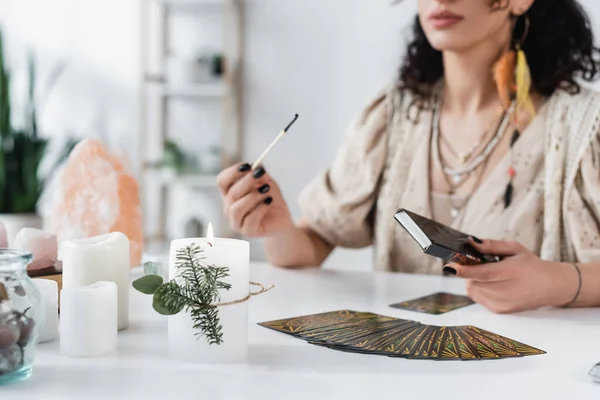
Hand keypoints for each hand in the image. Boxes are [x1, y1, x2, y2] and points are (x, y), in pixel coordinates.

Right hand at [217, 163, 293, 236]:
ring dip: (253, 197)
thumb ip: (261, 175)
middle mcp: (229, 208)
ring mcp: (236, 221)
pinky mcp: (247, 231)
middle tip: (260, 174)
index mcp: (229, 194)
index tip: (248, 165)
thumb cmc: (270, 199)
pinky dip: (260, 208)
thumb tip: (258, 166)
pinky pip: (249, 219)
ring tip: (267, 190)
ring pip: (237, 208)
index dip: (233, 172)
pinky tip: (268, 201)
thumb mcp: (267, 183)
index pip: (222, 181)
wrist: (281, 218)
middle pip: (231, 194)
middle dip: (246, 182)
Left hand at [444, 238, 578, 313]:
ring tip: (491, 275)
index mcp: (510, 272)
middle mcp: (505, 291)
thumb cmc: (532, 265)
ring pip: (473, 291)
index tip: (450, 266)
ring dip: (474, 281)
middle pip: (472, 283)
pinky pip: (479, 298)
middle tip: (479, 265)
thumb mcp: (515, 249)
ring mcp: (502, 304)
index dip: (463, 270)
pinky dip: (480, 290)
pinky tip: (493, 284)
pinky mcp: (500, 311)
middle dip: (469, 273)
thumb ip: (491, 246)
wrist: (552, 287)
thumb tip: (470, 242)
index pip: (481, 273)